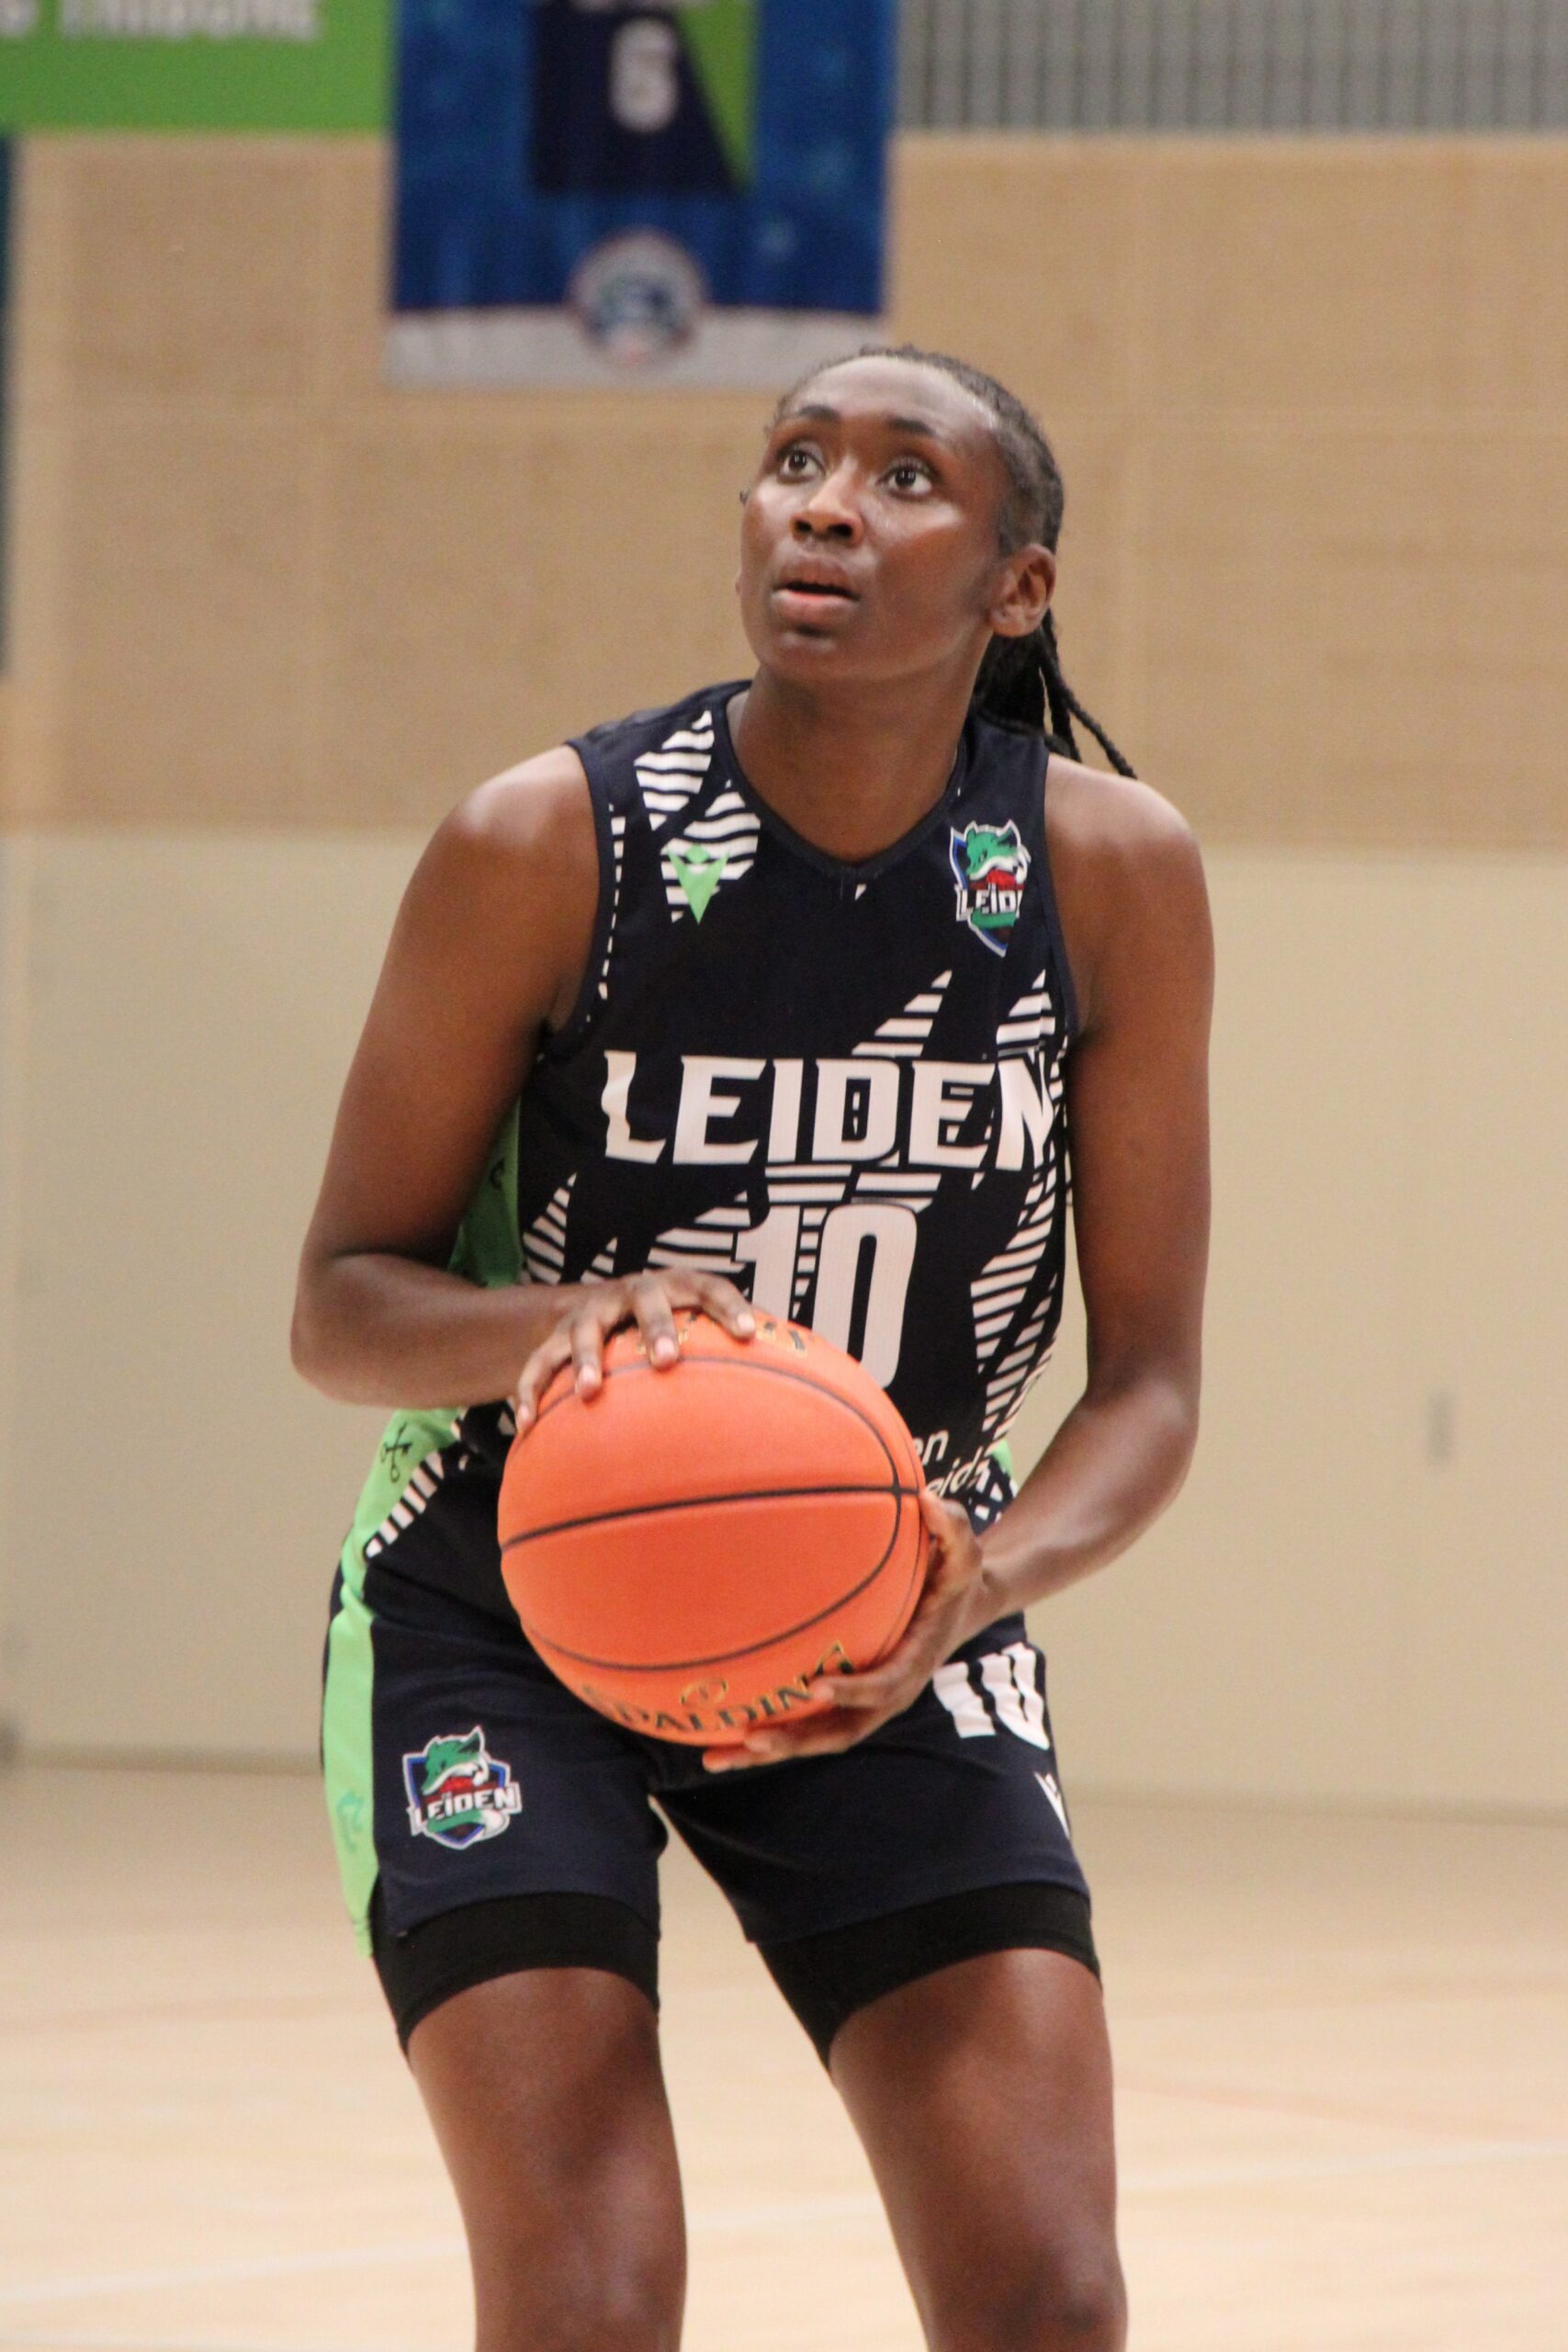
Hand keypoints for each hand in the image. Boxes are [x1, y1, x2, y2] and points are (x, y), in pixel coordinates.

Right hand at [510, 1271, 754, 1428]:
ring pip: (585, 1330)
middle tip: (668, 1361)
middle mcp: (632, 1293)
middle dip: (658, 1326)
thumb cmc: (665, 1329)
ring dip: (584, 1358)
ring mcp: (590, 1314)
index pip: (708, 1286)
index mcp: (677, 1287)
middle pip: (647, 1299)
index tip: (747, 1333)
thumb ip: (734, 1356)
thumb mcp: (694, 1330)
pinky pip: (535, 1365)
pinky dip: (530, 1391)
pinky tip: (529, 1426)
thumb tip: (805, 1397)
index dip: (727, 1306)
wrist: (591, 1307)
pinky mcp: (552, 1338)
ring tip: (587, 1393)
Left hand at [703, 1491, 990, 1771]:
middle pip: (840, 1731)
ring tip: (714, 1758)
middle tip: (753, 1736)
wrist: (956, 1607)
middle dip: (796, 1739)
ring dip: (767, 1751)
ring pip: (814, 1739)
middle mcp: (887, 1695)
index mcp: (913, 1664)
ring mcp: (863, 1704)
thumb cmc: (953, 1577)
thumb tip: (928, 1497)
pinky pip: (805, 1726)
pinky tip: (718, 1742)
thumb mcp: (964, 1551)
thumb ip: (952, 1526)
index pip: (883, 1686)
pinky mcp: (844, 1702)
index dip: (852, 1689)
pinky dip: (765, 1739)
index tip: (816, 1684)